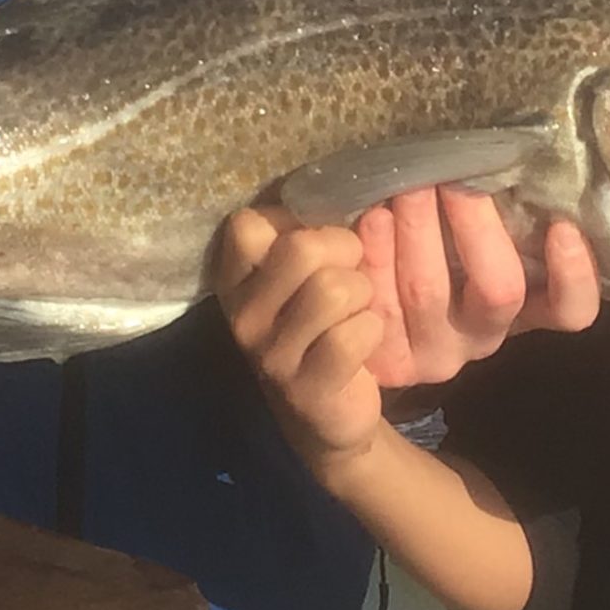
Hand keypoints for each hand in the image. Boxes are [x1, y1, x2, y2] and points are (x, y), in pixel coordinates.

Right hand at [213, 208, 384, 474]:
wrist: (326, 415)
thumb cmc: (317, 327)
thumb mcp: (297, 280)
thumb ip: (305, 237)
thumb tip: (347, 195)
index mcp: (236, 280)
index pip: (248, 225)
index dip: (295, 222)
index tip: (314, 244)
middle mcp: (243, 316)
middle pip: (302, 249)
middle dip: (345, 253)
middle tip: (350, 274)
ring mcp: (271, 355)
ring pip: (336, 289)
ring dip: (363, 295)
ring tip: (356, 311)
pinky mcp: (308, 388)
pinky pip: (358, 332)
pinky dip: (373, 331)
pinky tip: (362, 343)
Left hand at [357, 189, 601, 388]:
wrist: (364, 307)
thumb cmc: (434, 241)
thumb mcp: (476, 231)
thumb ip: (500, 211)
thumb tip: (502, 157)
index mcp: (524, 309)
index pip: (571, 309)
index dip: (574, 275)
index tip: (562, 226)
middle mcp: (486, 336)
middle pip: (498, 290)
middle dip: (474, 224)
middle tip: (450, 175)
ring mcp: (438, 355)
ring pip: (430, 292)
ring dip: (417, 228)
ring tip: (405, 183)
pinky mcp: (391, 360)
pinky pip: (382, 305)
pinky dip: (376, 254)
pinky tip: (372, 217)